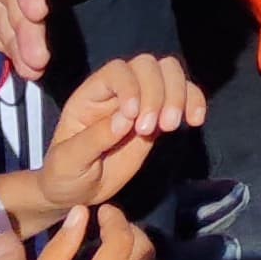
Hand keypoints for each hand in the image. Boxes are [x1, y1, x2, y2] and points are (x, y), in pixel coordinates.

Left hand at [33, 55, 202, 213]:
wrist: (77, 194)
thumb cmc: (64, 175)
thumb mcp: (67, 162)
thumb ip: (92, 140)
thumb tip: (124, 120)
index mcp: (90, 95)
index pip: (116, 71)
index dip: (130, 87)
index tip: (133, 117)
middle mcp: (117, 91)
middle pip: (147, 65)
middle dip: (157, 92)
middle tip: (155, 128)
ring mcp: (142, 101)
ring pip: (169, 73)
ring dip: (178, 95)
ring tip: (172, 126)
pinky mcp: (159, 117)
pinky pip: (184, 95)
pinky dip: (194, 101)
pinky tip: (195, 120)